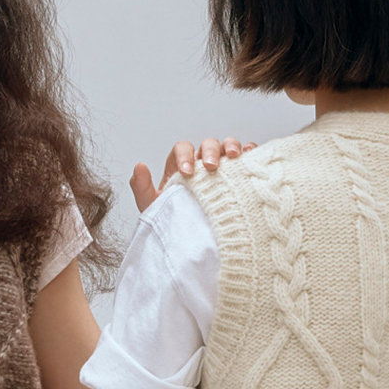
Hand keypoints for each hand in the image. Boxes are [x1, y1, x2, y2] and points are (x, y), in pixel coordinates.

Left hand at [130, 136, 245, 212]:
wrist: (192, 243)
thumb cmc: (173, 223)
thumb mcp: (153, 208)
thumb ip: (142, 188)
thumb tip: (139, 166)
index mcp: (181, 166)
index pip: (182, 149)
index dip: (185, 156)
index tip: (187, 172)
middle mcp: (201, 163)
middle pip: (207, 145)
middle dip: (209, 152)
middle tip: (211, 167)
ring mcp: (221, 168)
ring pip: (226, 147)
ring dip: (231, 147)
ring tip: (234, 157)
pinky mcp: (236, 177)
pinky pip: (245, 159)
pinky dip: (249, 153)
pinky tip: (249, 158)